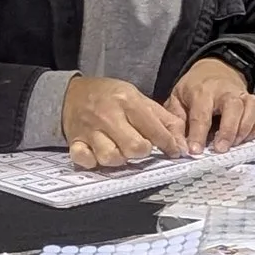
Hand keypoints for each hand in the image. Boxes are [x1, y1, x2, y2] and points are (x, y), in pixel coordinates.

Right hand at [62, 75, 185, 167]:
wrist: (72, 92)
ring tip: (120, 150)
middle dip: (143, 151)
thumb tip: (182, 144)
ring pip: (111, 158)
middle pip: (135, 147)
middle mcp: (108, 116)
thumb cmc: (110, 97)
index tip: (173, 151)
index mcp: (127, 102)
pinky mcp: (75, 141)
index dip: (169, 144)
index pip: (154, 130)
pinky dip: (92, 162)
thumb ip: (163, 120)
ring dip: (120, 159)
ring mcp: (90, 130)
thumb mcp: (138, 98)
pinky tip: (98, 155)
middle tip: (141, 147)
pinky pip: (84, 159)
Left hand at [167, 57, 254, 153]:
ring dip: (245, 129)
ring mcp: (244, 95)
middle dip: (228, 130)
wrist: (215, 70)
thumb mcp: (176, 101)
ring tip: (233, 144)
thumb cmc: (195, 89)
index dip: (198, 134)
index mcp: (202, 91)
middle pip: (233, 107)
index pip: (201, 114)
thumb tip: (179, 147)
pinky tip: (244, 138)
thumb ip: (176, 124)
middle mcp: (226, 91)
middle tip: (220, 149)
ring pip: (252, 108)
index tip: (195, 150)